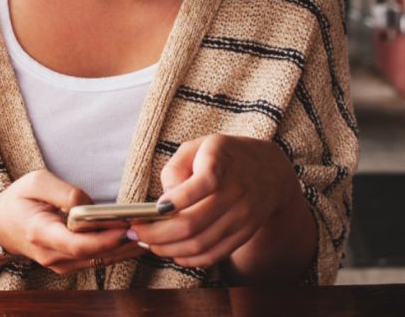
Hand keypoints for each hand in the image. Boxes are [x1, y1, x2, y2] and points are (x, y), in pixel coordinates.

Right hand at [0, 169, 145, 273]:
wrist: (0, 225)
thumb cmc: (18, 200)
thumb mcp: (36, 182)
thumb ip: (64, 192)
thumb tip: (90, 205)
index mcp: (40, 233)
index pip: (77, 244)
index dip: (105, 238)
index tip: (126, 226)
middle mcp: (50, 254)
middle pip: (94, 254)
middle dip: (123, 242)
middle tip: (147, 226)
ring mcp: (58, 263)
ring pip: (98, 260)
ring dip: (124, 248)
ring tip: (148, 232)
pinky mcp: (66, 264)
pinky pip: (95, 260)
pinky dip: (115, 250)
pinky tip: (133, 240)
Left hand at [129, 134, 301, 267]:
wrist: (269, 170)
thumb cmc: (223, 156)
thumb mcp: (197, 146)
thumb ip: (175, 169)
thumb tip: (163, 204)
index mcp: (221, 161)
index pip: (204, 183)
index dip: (176, 200)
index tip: (153, 209)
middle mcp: (237, 190)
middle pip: (193, 224)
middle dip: (157, 234)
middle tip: (135, 232)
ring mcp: (243, 215)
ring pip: (200, 244)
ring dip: (168, 249)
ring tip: (148, 244)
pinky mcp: (245, 233)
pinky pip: (214, 254)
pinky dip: (189, 259)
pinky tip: (172, 252)